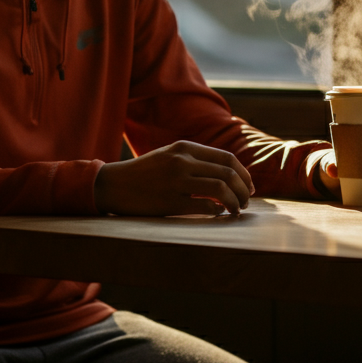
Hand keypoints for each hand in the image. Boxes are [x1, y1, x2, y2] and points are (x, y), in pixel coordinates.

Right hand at [94, 141, 254, 216]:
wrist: (112, 185)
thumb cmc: (145, 172)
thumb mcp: (170, 155)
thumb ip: (196, 159)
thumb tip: (228, 172)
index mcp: (185, 148)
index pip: (227, 158)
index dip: (243, 173)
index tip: (249, 186)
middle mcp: (183, 161)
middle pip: (228, 173)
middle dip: (244, 189)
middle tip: (247, 201)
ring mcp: (177, 181)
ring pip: (221, 189)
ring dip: (235, 201)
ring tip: (237, 209)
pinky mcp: (170, 202)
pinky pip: (205, 206)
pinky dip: (218, 211)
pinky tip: (219, 214)